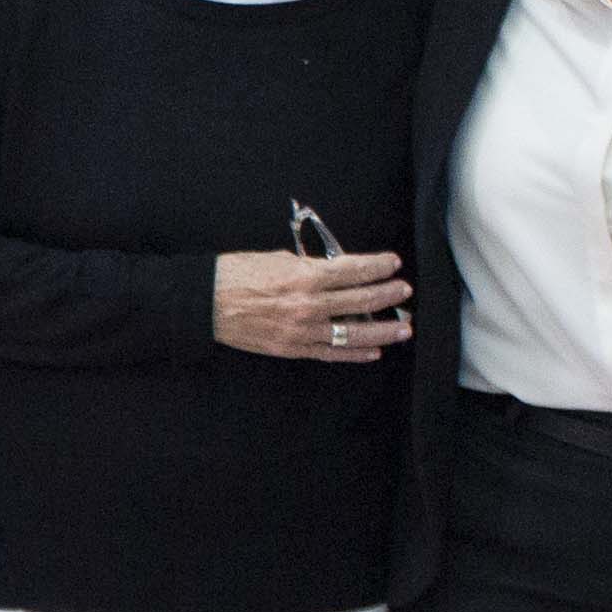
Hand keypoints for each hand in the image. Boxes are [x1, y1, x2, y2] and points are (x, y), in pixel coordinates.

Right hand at [214, 247, 410, 364]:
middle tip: (403, 291)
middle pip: (361, 301)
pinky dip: (355, 353)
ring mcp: (302, 330)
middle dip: (387, 295)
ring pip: (353, 333)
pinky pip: (331, 353)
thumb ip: (310, 266)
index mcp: (305, 276)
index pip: (353, 270)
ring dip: (383, 330)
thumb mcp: (277, 258)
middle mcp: (309, 305)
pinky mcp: (293, 348)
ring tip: (403, 327)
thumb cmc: (236, 274)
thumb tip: (336, 270)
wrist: (207, 302)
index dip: (378, 267)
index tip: (393, 263)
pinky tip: (373, 351)